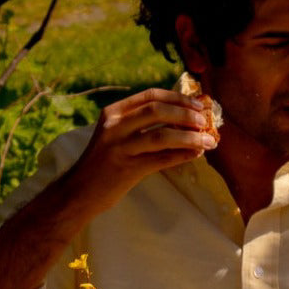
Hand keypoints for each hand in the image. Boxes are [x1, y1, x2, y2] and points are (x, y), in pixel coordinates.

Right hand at [74, 87, 216, 212]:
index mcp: (113, 112)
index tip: (198, 104)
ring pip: (162, 135)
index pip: (150, 96)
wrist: (80, 192)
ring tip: (208, 141)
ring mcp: (120, 147)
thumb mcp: (115, 135)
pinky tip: (196, 155)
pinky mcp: (127, 169)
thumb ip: (139, 123)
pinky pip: (161, 160)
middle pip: (157, 110)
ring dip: (190, 137)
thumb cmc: (103, 163)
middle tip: (204, 121)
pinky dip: (182, 156)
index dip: (178, 98)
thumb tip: (181, 118)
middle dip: (186, 114)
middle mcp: (115, 126)